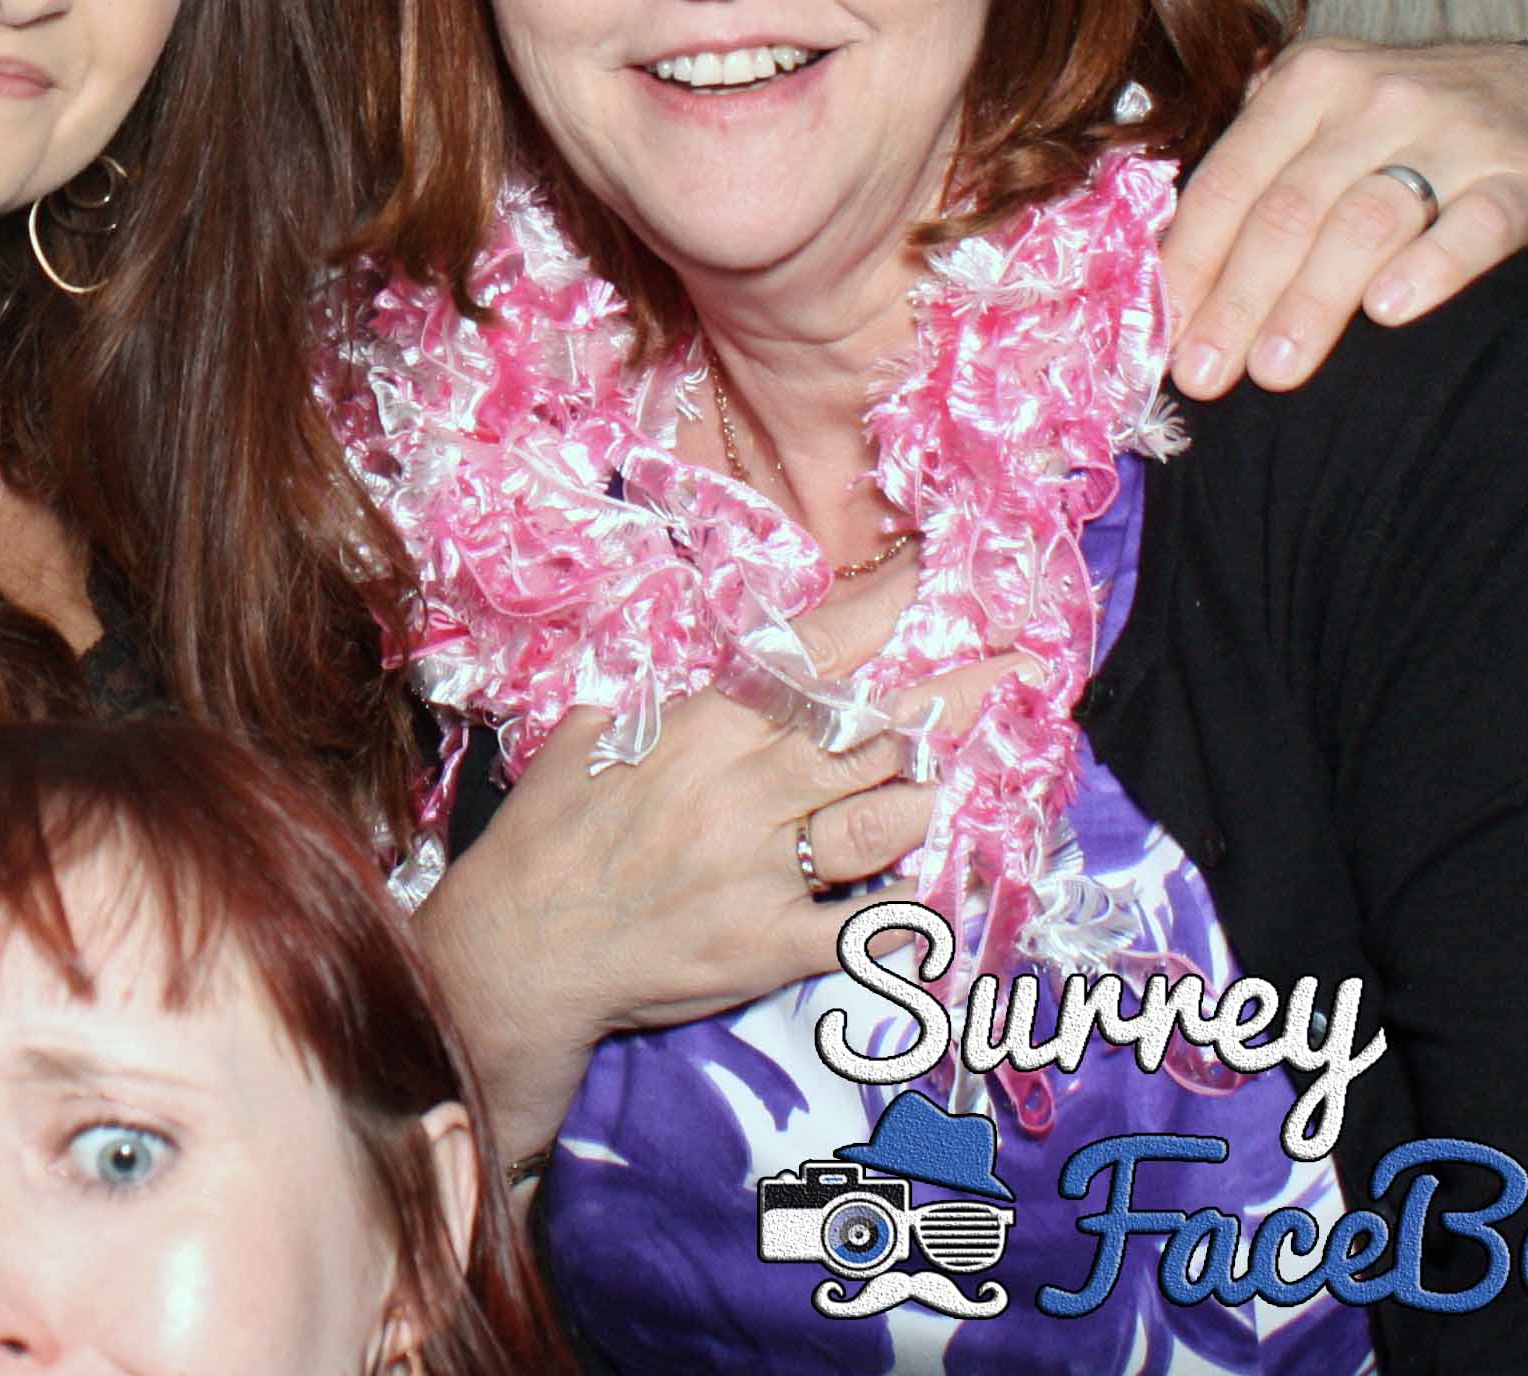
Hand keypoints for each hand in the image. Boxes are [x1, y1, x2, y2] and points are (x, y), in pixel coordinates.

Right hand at [416, 614, 1024, 1164]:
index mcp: (706, 728)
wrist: (524, 947)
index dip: (881, 614)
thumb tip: (676, 676)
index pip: (812, 655)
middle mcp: (750, 788)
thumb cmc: (546, 837)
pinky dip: (904, 915)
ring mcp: (769, 867)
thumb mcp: (584, 739)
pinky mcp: (776, 943)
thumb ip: (646, 705)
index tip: (928, 581)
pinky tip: (929, 904)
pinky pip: (867, 926)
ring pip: (886, 821)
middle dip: (946, 702)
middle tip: (1003, 674)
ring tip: (945, 784)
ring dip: (923, 800)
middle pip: (874, 735)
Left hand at [1163, 38, 1527, 396]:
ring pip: (1366, 222)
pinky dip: (1429, 268)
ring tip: (1273, 370)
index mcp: (1307, 85)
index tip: (1158, 336)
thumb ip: (1256, 171)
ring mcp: (1453, 135)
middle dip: (1237, 300)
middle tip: (1203, 374)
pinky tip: (1388, 312)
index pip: (1231, 182)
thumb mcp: (1324, 117)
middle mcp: (1375, 100)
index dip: (1190, 263)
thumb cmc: (1407, 127)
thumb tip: (1164, 272)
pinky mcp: (1522, 178)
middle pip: (1289, 210)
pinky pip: (1473, 226)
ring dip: (1312, 302)